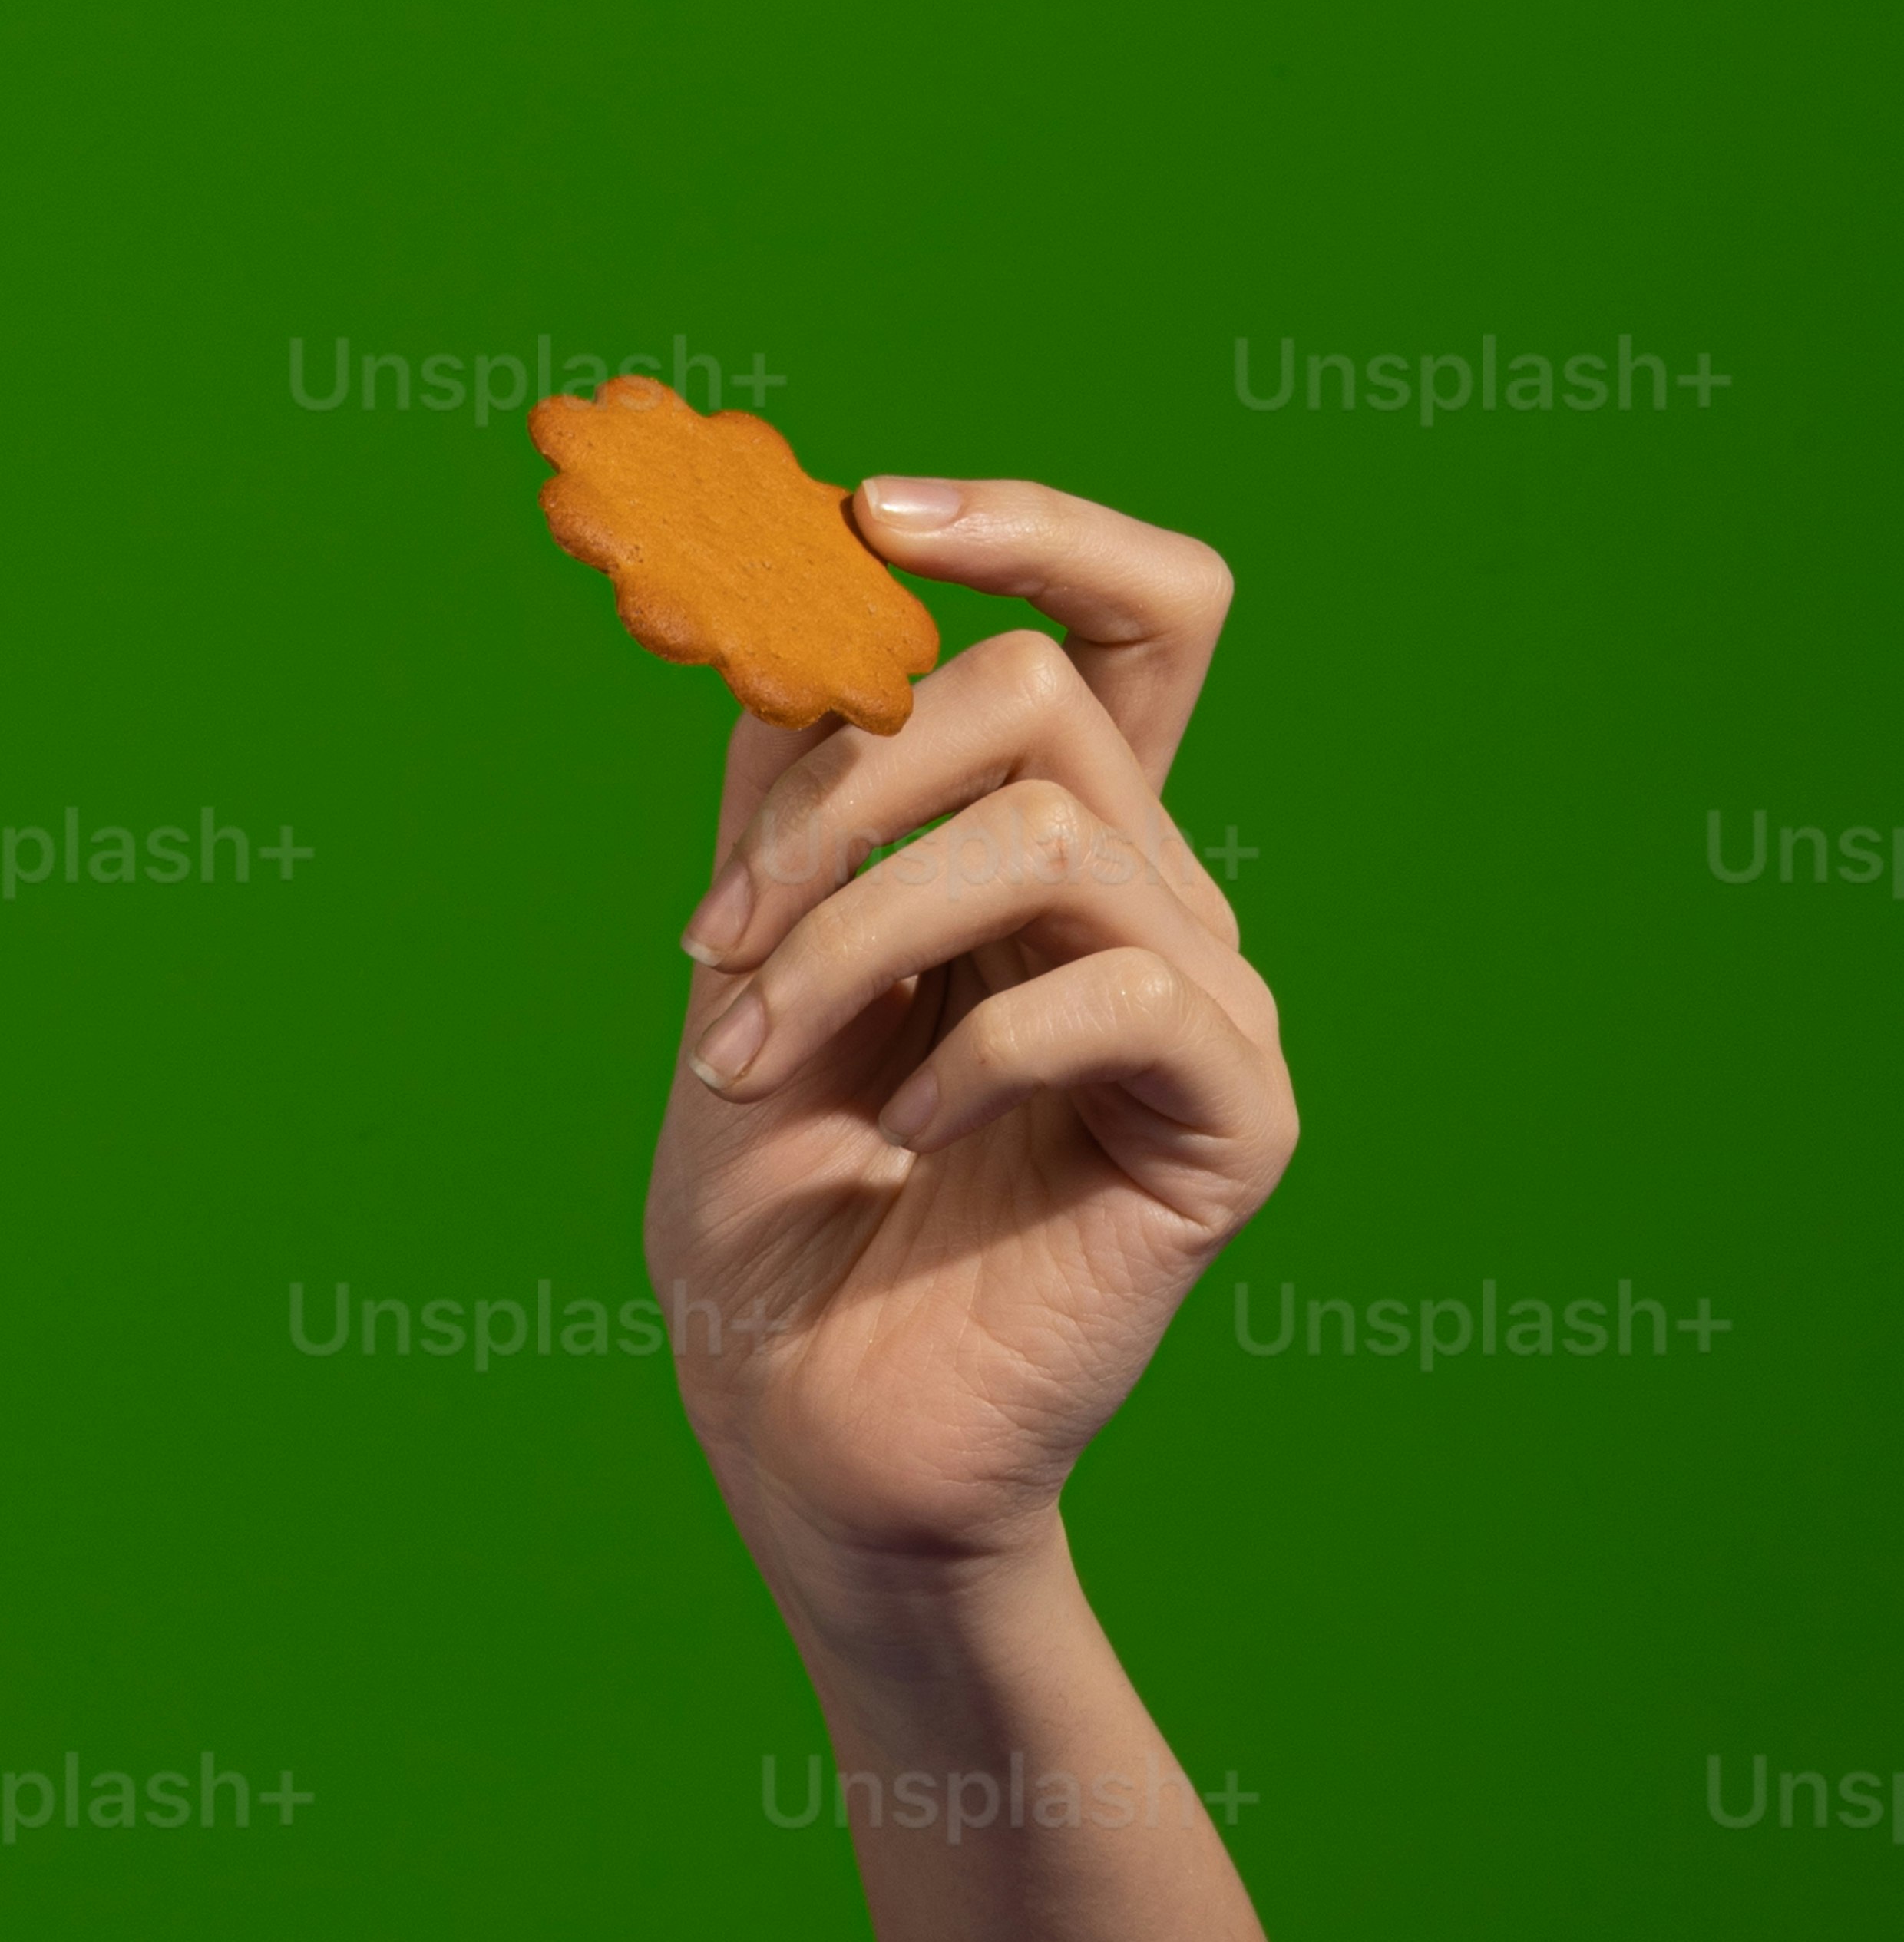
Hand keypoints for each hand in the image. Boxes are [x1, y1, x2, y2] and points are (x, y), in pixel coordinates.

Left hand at [642, 478, 1287, 1612]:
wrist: (797, 1426)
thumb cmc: (768, 1213)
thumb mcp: (743, 959)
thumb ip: (789, 782)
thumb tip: (801, 580)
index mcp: (1049, 847)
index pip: (1130, 614)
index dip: (1031, 528)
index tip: (868, 514)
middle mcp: (1150, 901)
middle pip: (1037, 696)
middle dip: (838, 794)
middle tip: (709, 949)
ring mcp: (1204, 1006)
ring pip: (1042, 833)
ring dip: (850, 934)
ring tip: (752, 1064)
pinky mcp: (1233, 1118)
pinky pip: (1115, 991)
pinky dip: (968, 1051)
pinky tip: (904, 1138)